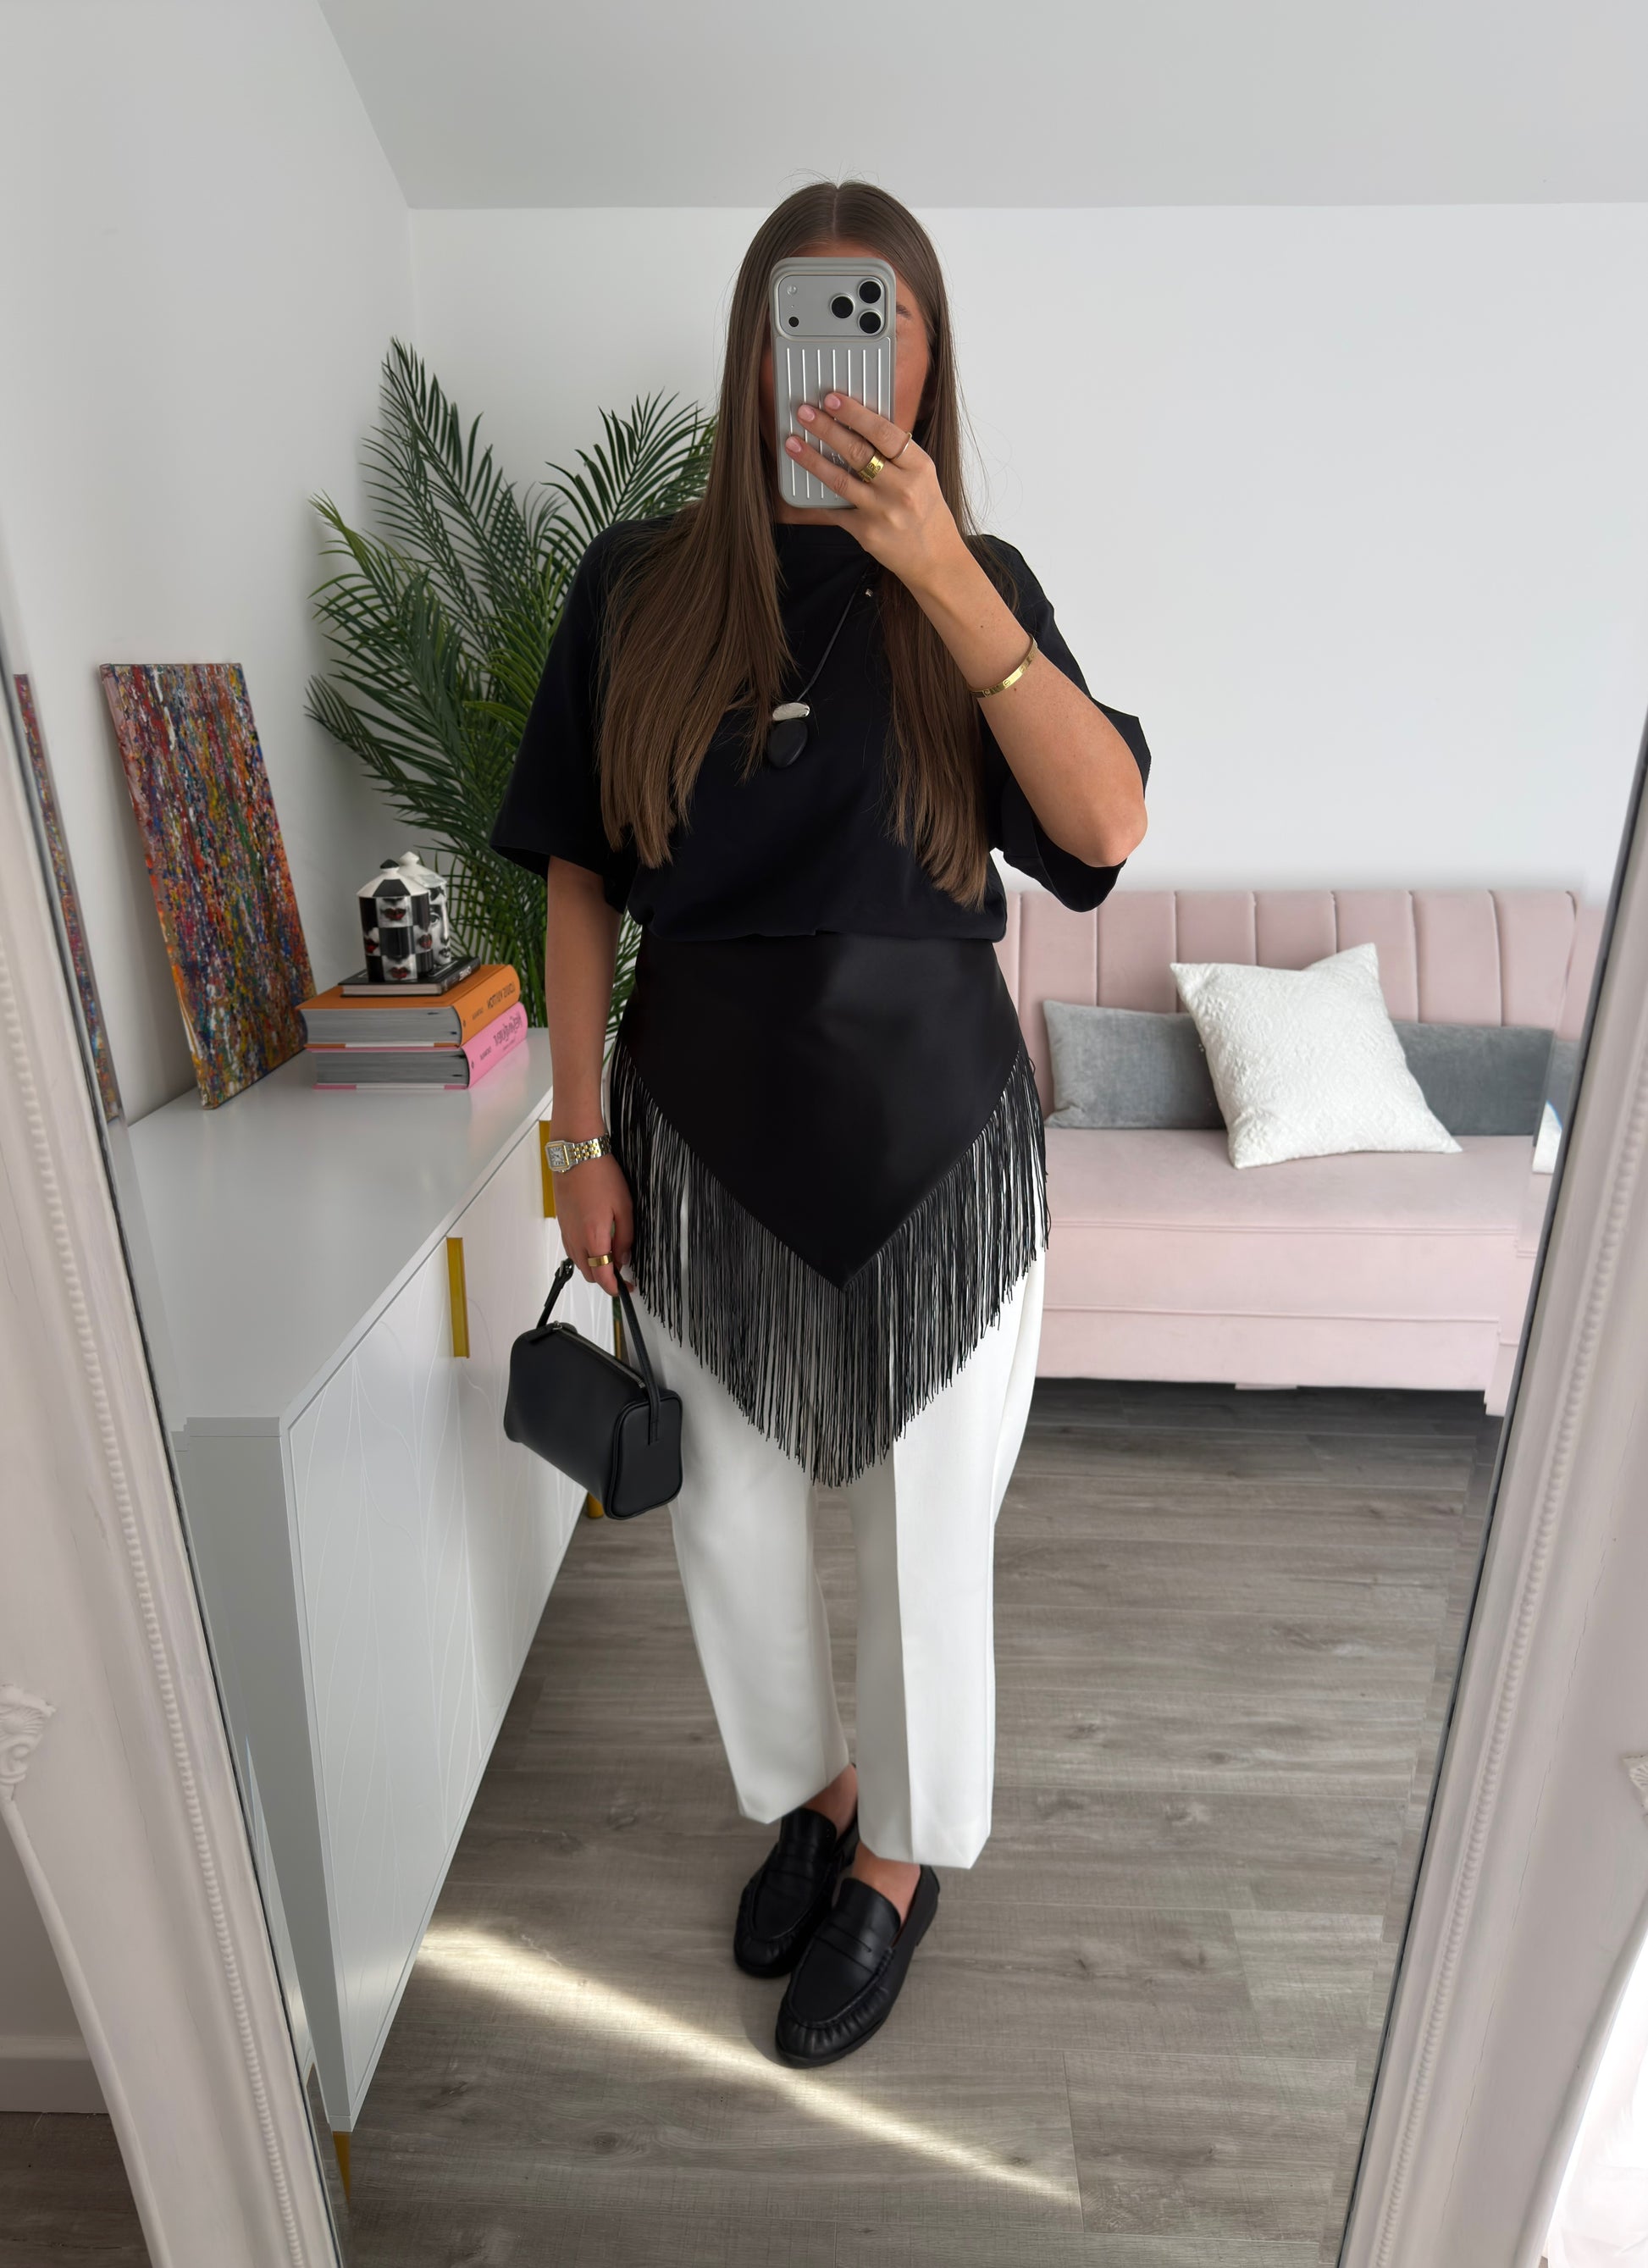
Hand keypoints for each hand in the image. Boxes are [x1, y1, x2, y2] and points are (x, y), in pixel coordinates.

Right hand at [554, 1153, 632, 1298]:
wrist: (576, 1156)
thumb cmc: (599, 1175)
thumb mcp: (624, 1207)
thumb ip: (625, 1237)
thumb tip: (623, 1257)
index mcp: (593, 1237)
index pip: (602, 1276)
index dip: (614, 1287)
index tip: (625, 1288)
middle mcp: (576, 1239)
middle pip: (588, 1274)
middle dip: (604, 1279)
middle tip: (622, 1272)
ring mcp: (567, 1232)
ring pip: (578, 1263)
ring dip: (593, 1267)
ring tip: (611, 1257)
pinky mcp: (562, 1225)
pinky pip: (572, 1249)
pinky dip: (584, 1255)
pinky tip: (596, 1243)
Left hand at [783, 393, 968, 597]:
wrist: (936, 559)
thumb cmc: (926, 512)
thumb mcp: (922, 477)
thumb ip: (896, 454)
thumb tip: (859, 424)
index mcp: (918, 467)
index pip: (883, 432)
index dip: (854, 413)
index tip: (832, 399)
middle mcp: (902, 488)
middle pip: (858, 452)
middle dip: (827, 428)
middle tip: (804, 412)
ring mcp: (882, 512)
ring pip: (840, 480)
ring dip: (812, 459)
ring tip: (792, 442)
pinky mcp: (866, 532)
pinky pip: (836, 509)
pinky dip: (819, 495)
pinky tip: (803, 482)